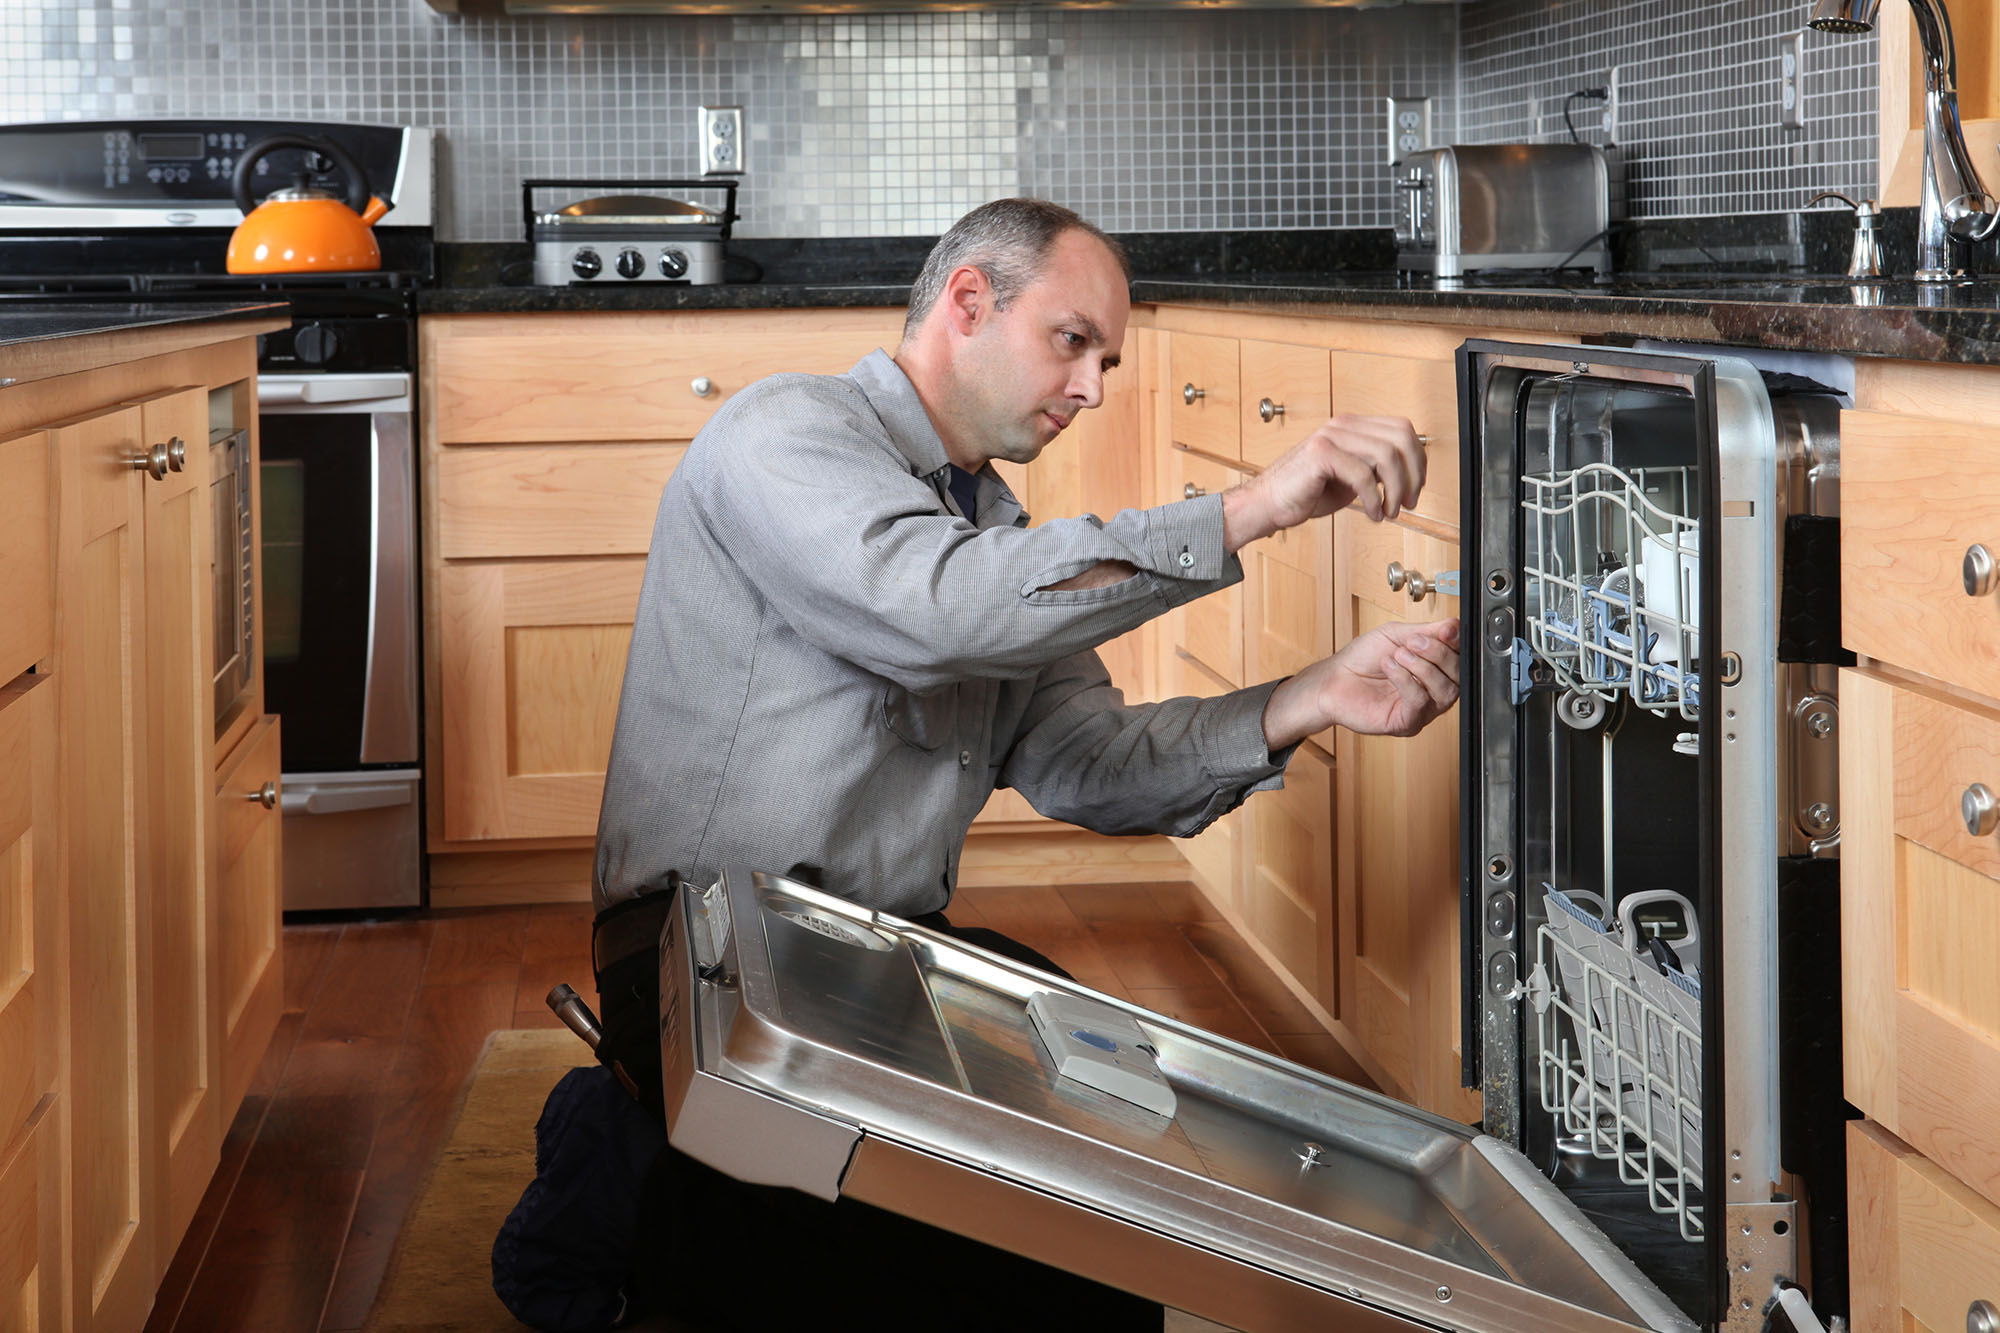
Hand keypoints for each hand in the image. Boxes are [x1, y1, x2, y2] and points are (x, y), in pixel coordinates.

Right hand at [1221, 415, 1427, 552]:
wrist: (1268, 504)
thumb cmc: (1306, 493)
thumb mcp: (1351, 477)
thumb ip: (1376, 468)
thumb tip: (1409, 474)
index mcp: (1351, 426)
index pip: (1401, 429)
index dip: (1418, 459)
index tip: (1416, 487)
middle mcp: (1342, 425)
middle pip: (1400, 437)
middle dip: (1413, 474)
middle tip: (1409, 501)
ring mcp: (1330, 436)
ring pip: (1386, 455)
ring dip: (1396, 489)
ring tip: (1390, 511)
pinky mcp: (1320, 454)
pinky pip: (1362, 475)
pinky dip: (1375, 500)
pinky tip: (1373, 514)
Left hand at [1261, 618, 1459, 750]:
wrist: (1334, 679)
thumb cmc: (1362, 659)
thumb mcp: (1396, 635)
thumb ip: (1427, 631)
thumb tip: (1453, 625)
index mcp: (1435, 668)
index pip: (1461, 657)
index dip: (1456, 643)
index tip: (1445, 630)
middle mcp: (1433, 690)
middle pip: (1459, 675)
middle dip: (1439, 654)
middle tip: (1413, 643)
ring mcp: (1423, 709)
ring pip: (1445, 691)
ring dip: (1422, 667)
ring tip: (1398, 655)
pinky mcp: (1407, 722)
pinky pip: (1420, 703)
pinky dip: (1406, 680)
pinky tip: (1390, 668)